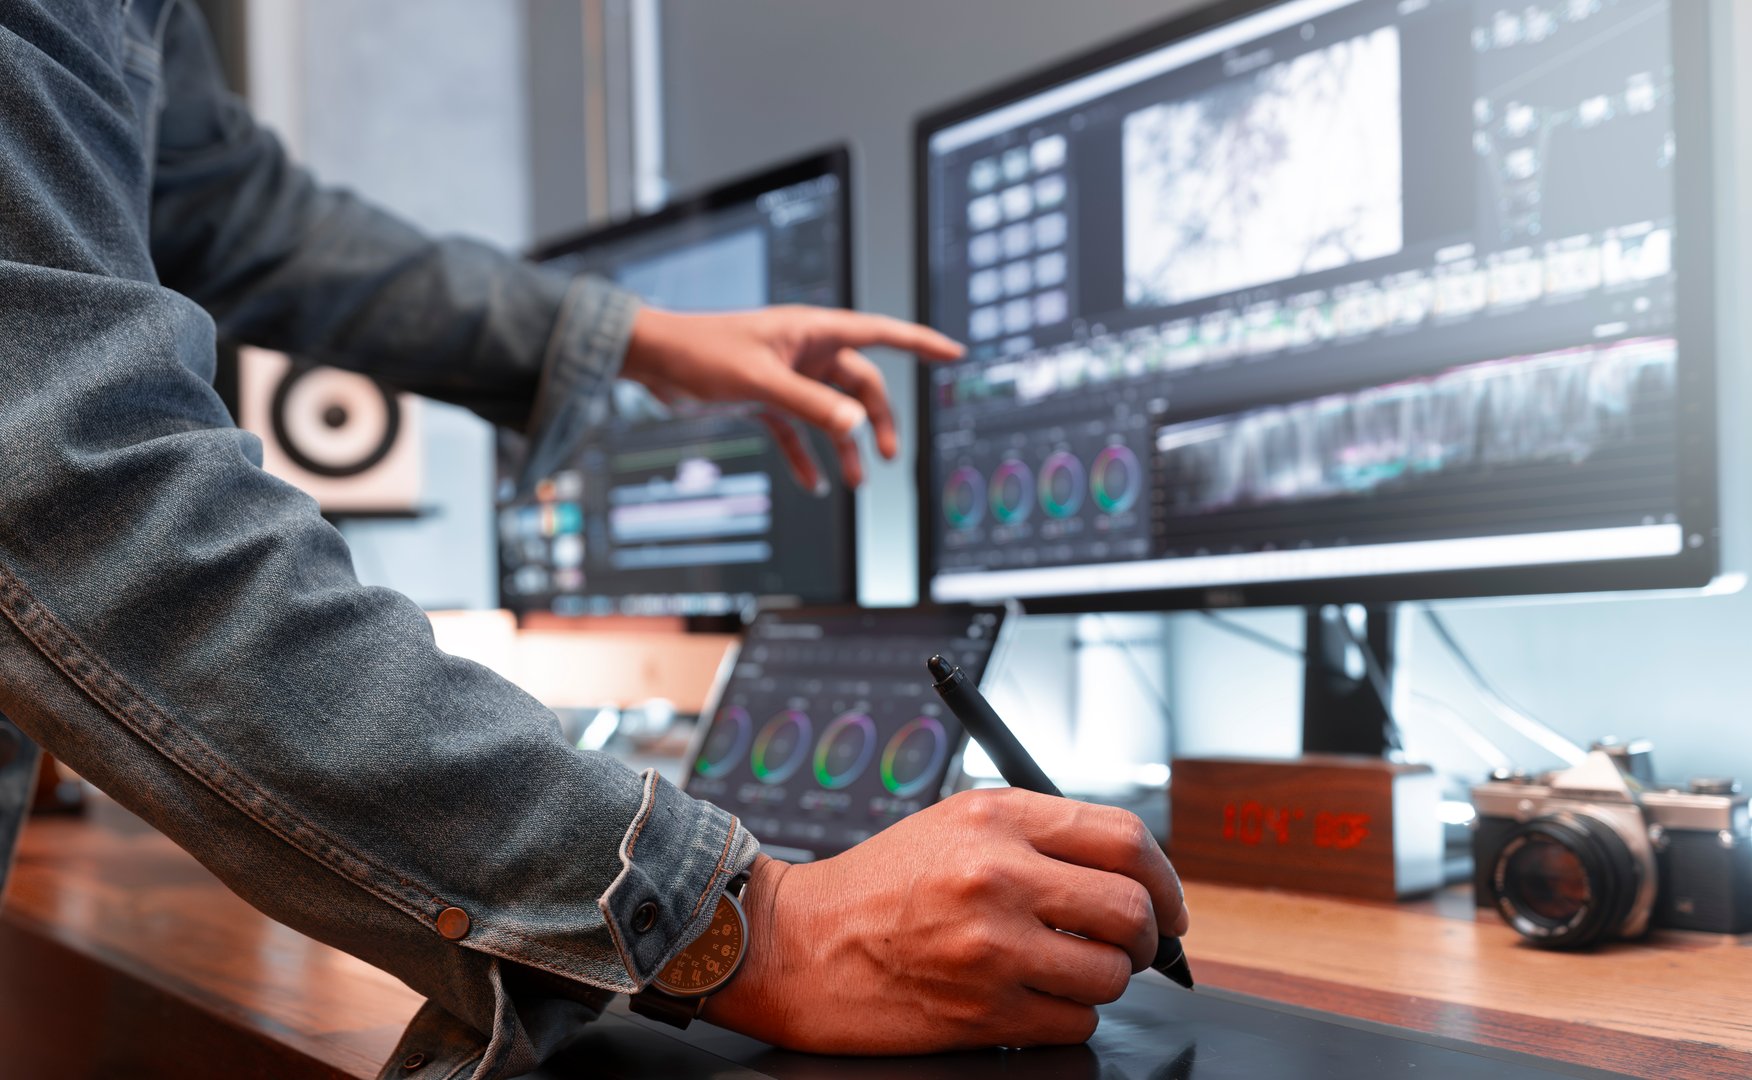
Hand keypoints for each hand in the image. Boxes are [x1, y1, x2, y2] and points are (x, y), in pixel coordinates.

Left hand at [621, 305, 963, 489]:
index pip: (881, 334)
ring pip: (832, 413)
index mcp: (813, 332)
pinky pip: (796, 431)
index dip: (920, 344)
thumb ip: (810, 406)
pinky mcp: (764, 399)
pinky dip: (806, 456)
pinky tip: (813, 484)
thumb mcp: (760, 383)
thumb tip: (856, 428)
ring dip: (845, 446)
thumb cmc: (701, 354)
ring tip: (855, 482)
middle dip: (878, 421)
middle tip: (890, 459)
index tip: (955, 354)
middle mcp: (805, 352)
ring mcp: (786, 376)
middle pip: (861, 386)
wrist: (651, 360)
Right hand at [700, 789, 1189, 1053]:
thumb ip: (1042, 838)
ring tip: (1061, 970)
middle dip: (1147, 938)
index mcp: (997, 818)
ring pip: (1110, 974)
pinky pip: (1074, 1024)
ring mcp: (990, 947)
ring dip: (1101, 980)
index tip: (1169, 903)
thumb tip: (1134, 876)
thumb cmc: (876, 886)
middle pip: (1132, 909)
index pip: (1125, 839)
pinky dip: (1066, 1018)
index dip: (1166, 877)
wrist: (795, 944)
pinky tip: (1028, 999)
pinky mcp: (983, 1012)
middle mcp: (997, 876)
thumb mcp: (956, 825)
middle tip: (1130, 946)